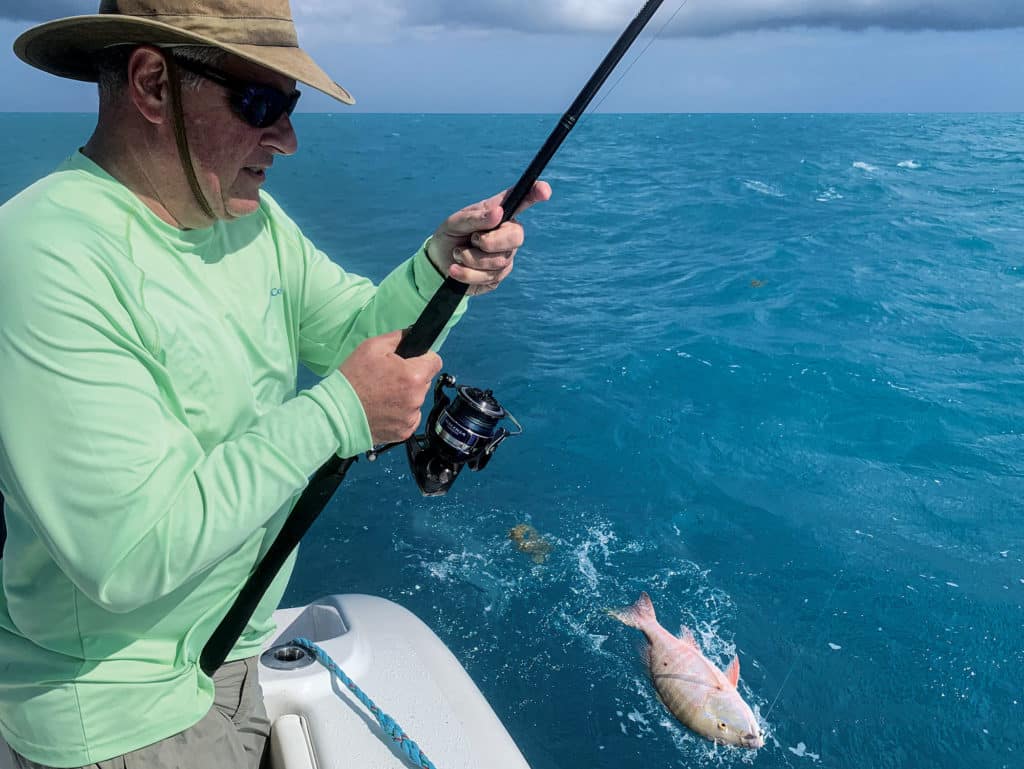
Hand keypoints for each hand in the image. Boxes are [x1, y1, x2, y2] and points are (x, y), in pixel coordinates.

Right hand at [339, 330, 441, 443]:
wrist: (336, 413)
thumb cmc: (353, 377)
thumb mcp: (372, 347)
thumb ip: (399, 338)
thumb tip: (413, 334)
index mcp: (414, 376)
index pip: (435, 362)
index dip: (424, 358)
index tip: (412, 361)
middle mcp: (417, 398)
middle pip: (425, 381)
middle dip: (412, 377)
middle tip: (390, 378)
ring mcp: (411, 418)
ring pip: (417, 400)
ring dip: (406, 396)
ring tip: (383, 396)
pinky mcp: (404, 432)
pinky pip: (410, 418)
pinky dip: (400, 414)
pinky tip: (384, 410)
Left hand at [426, 181, 551, 295]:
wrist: (438, 264)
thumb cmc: (450, 236)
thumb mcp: (455, 222)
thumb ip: (475, 217)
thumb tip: (498, 213)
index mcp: (500, 213)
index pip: (522, 200)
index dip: (536, 193)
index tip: (544, 190)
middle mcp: (508, 233)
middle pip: (516, 236)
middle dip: (491, 241)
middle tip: (473, 240)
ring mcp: (506, 256)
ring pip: (500, 260)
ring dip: (472, 258)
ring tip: (458, 254)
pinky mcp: (498, 276)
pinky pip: (489, 277)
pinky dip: (467, 273)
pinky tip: (455, 269)